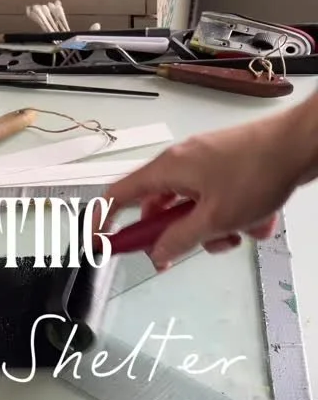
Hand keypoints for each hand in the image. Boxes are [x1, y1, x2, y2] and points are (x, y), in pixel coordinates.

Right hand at [101, 110, 305, 268]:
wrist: (300, 145)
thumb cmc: (258, 170)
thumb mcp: (214, 220)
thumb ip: (179, 240)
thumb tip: (158, 253)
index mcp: (168, 170)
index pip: (119, 196)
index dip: (105, 220)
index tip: (101, 242)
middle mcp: (182, 164)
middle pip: (160, 209)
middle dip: (177, 234)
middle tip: (185, 250)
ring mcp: (206, 165)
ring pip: (194, 210)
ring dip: (213, 230)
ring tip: (238, 232)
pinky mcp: (228, 168)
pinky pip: (219, 202)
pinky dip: (234, 217)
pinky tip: (257, 219)